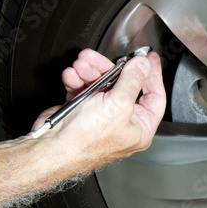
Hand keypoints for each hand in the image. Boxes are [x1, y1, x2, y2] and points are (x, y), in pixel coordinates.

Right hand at [30, 48, 165, 169]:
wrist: (52, 149)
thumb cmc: (85, 141)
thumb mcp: (118, 105)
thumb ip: (133, 81)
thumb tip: (143, 66)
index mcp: (139, 128)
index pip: (154, 97)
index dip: (153, 75)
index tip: (150, 59)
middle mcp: (122, 124)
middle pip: (123, 86)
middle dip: (109, 69)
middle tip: (99, 58)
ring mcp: (102, 119)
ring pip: (101, 85)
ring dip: (89, 72)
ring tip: (81, 66)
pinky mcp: (82, 114)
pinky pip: (84, 90)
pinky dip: (77, 81)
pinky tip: (72, 76)